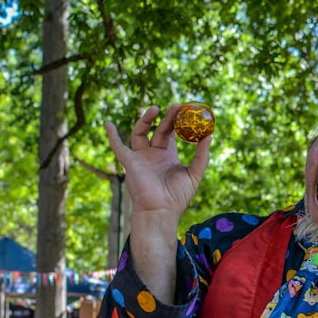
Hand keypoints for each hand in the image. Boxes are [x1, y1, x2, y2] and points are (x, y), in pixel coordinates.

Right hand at [105, 104, 211, 218]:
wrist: (161, 211)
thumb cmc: (178, 197)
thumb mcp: (195, 174)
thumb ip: (202, 156)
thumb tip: (209, 135)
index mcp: (168, 156)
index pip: (172, 134)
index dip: (177, 122)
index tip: (185, 110)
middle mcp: (154, 155)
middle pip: (159, 130)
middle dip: (167, 118)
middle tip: (176, 106)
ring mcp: (141, 158)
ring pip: (141, 133)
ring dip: (146, 120)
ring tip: (156, 108)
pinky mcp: (130, 163)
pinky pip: (118, 147)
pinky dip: (112, 136)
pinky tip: (108, 123)